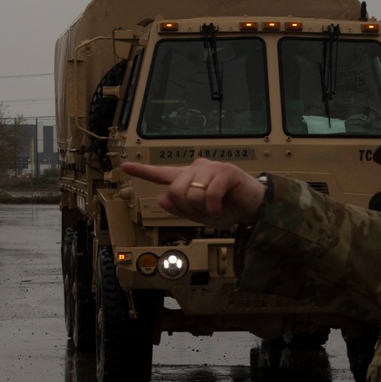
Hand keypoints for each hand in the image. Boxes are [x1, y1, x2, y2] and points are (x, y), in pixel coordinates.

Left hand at [120, 157, 265, 225]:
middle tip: (205, 211)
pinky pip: (208, 195)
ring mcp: (211, 168)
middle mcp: (197, 168)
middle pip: (175, 190)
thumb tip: (162, 197)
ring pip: (191, 193)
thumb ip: (181, 208)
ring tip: (216, 207)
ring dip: (203, 209)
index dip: (143, 171)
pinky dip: (214, 208)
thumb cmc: (228, 209)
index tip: (126, 166)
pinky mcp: (225, 172)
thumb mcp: (201, 215)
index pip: (162, 174)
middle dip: (188, 208)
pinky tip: (222, 208)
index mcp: (189, 178)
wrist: (254, 209)